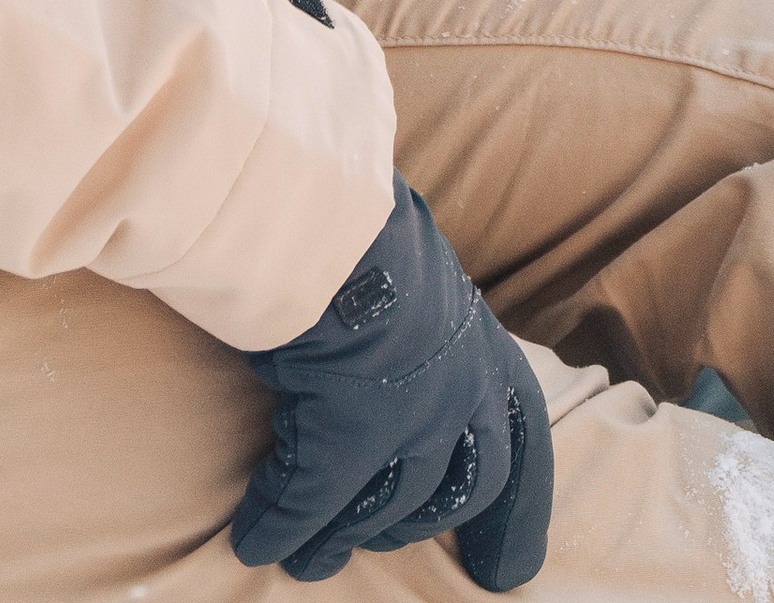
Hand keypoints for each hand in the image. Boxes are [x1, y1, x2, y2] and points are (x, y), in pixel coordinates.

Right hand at [230, 182, 552, 585]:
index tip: (504, 576)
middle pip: (451, 490)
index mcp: (485, 349)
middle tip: (380, 538)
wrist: (329, 208)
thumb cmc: (362, 222)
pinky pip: (309, 500)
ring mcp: (408, 422)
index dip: (517, 515)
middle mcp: (461, 394)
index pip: (520, 445)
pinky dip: (281, 524)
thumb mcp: (417, 271)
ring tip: (308, 556)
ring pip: (380, 505)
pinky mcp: (345, 438)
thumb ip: (419, 313)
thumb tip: (392, 321)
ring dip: (342, 534)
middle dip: (417, 522)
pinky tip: (253, 538)